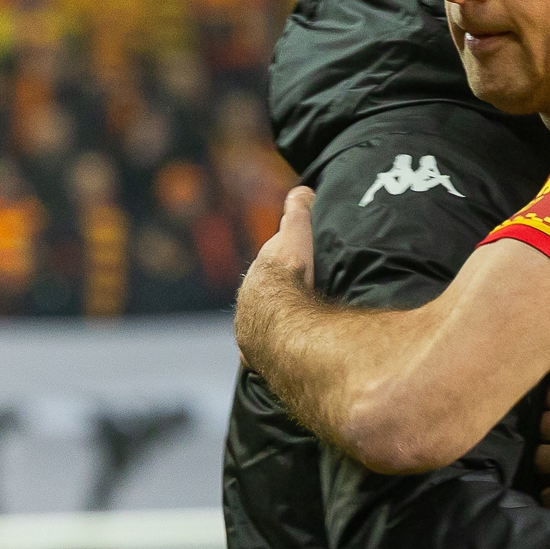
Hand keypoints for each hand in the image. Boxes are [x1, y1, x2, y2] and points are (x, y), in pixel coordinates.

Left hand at [236, 185, 316, 376]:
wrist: (280, 318)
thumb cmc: (288, 275)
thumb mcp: (295, 234)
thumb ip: (298, 213)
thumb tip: (303, 190)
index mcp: (255, 279)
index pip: (266, 273)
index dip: (278, 271)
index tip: (291, 272)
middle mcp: (246, 307)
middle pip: (261, 302)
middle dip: (273, 302)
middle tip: (296, 302)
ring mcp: (249, 334)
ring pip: (262, 329)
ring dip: (274, 329)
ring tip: (296, 332)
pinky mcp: (258, 358)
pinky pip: (267, 355)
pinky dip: (276, 354)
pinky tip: (287, 358)